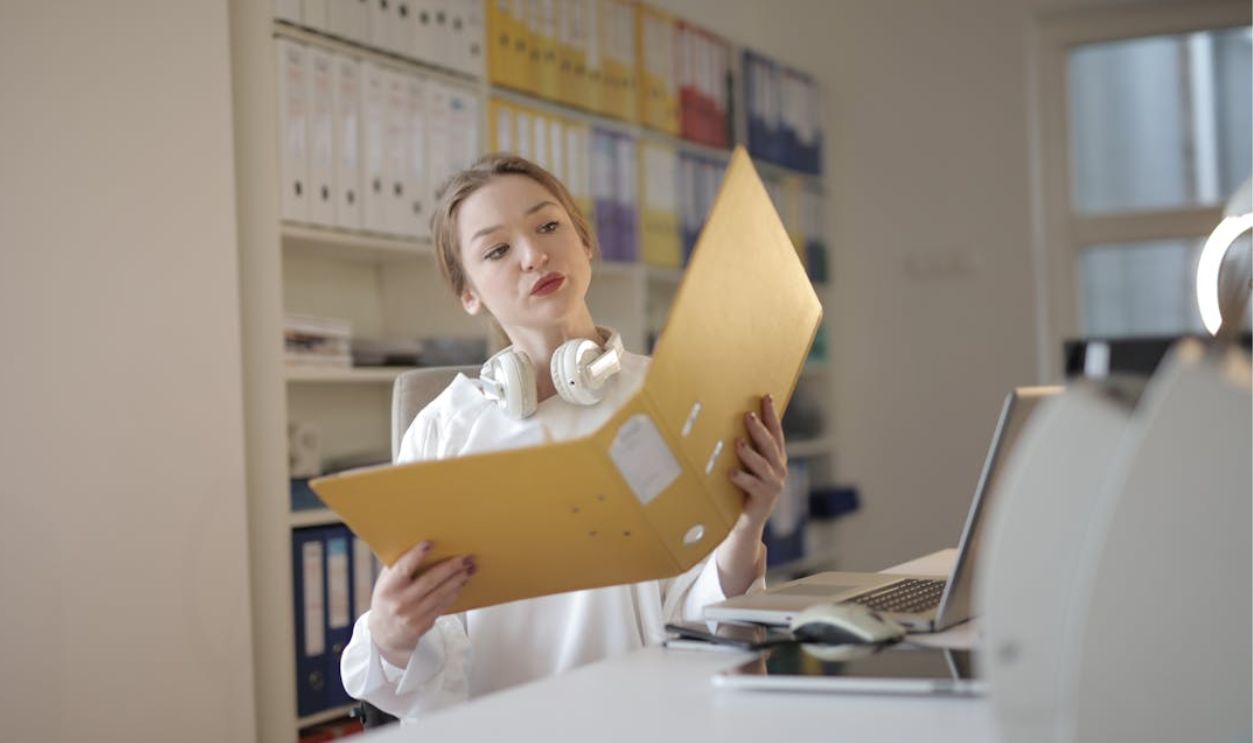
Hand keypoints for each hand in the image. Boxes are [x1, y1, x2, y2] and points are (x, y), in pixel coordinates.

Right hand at [367, 541, 474, 668]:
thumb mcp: (385, 583)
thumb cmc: (387, 600)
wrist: (385, 633)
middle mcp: (400, 602)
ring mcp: (413, 615)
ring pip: (440, 593)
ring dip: (458, 579)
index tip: (429, 543)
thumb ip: (398, 567)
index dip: (416, 555)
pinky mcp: (424, 624)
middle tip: (466, 557)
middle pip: (430, 580)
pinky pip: (443, 605)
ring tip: (470, 568)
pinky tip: (462, 583)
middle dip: (450, 567)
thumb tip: (417, 543)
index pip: (402, 568)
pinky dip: (454, 592)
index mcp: (388, 588)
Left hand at [730, 393, 787, 532]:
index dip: (772, 415)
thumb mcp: (750, 466)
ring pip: (763, 465)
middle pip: (770, 445)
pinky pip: (752, 486)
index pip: (776, 432)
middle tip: (748, 415)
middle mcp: (778, 470)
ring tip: (738, 443)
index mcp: (776, 459)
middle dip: (760, 429)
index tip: (766, 397)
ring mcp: (773, 485)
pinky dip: (742, 478)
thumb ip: (747, 448)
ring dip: (750, 453)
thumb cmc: (746, 489)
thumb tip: (731, 423)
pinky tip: (731, 473)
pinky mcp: (763, 499)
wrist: (748, 522)